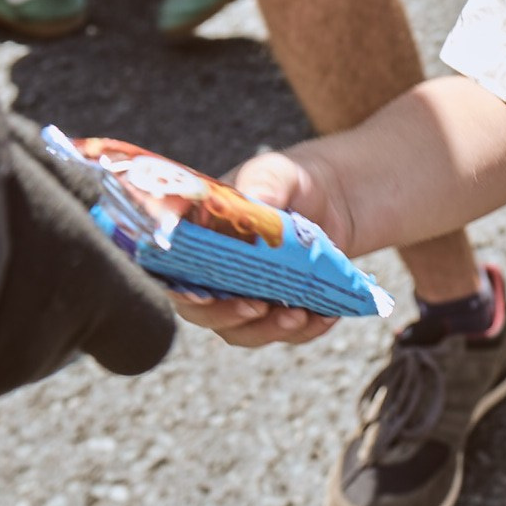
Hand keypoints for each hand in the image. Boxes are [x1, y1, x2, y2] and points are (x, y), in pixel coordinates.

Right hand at [166, 146, 353, 347]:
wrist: (331, 196)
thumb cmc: (287, 181)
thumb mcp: (275, 173)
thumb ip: (263, 183)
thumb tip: (254, 199)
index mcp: (198, 241)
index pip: (174, 273)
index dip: (182, 291)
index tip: (202, 297)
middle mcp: (214, 276)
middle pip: (204, 313)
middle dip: (228, 316)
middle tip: (256, 306)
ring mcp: (245, 297)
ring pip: (244, 331)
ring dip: (268, 330)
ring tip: (298, 314)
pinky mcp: (279, 310)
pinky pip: (287, 333)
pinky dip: (307, 330)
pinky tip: (326, 315)